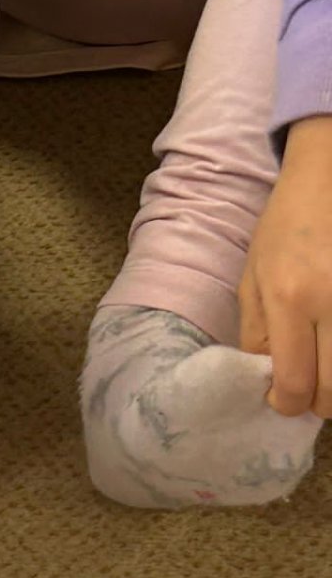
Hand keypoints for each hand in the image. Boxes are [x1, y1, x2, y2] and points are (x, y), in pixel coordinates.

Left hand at [240, 115, 331, 418]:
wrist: (330, 173)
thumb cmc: (286, 226)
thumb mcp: (253, 278)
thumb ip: (258, 334)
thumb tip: (267, 381)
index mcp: (291, 299)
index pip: (295, 384)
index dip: (288, 404)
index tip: (284, 399)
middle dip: (321, 401)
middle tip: (311, 388)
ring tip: (325, 362)